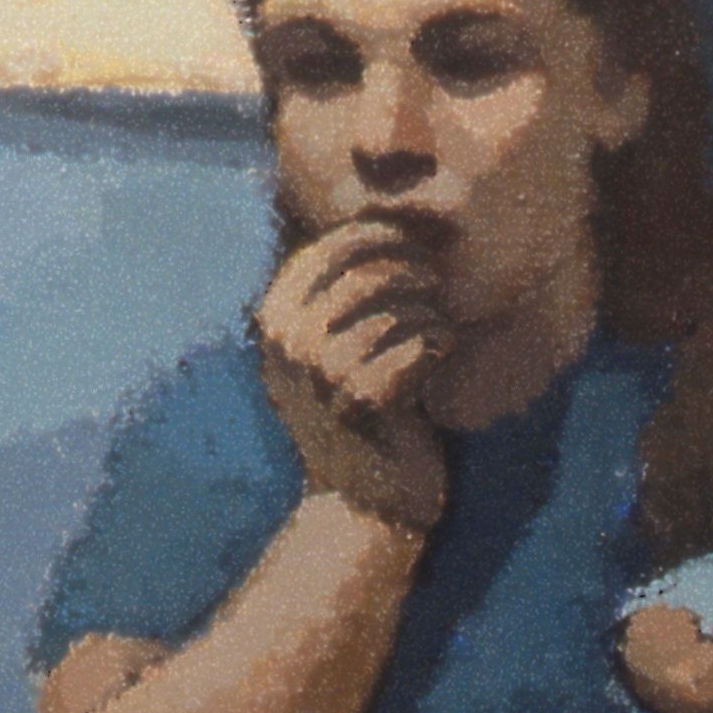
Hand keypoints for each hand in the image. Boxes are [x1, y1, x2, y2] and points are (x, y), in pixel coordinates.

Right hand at [256, 222, 451, 533]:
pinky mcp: (365, 402)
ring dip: (430, 313)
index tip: (413, 252)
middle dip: (413, 270)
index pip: (333, 244)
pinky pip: (419, 342)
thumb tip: (379, 209)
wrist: (362, 503)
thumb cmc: (354, 413)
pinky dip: (439, 344)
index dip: (384, 236)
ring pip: (397, 305)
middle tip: (434, 290)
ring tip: (435, 331)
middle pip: (368, 269)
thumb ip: (331, 289)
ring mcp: (323, 374)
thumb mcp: (321, 348)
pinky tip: (437, 359)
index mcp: (273, 320)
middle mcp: (289, 344)